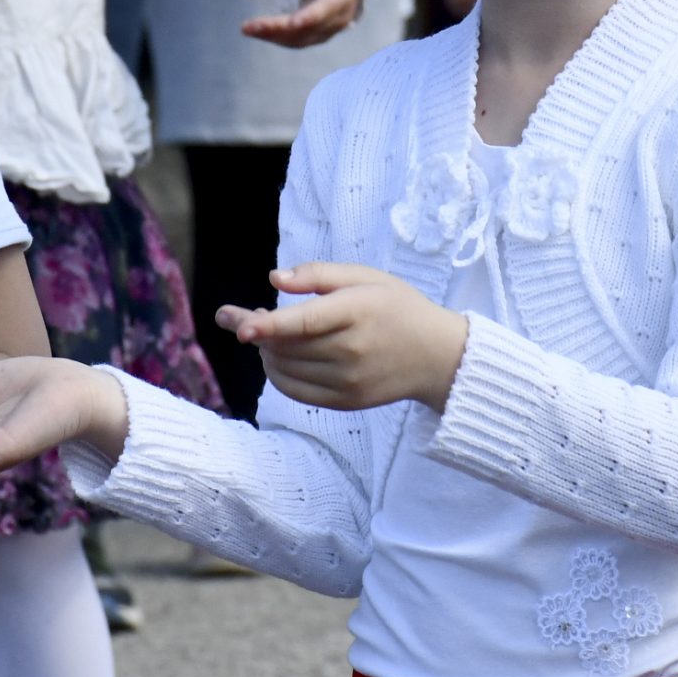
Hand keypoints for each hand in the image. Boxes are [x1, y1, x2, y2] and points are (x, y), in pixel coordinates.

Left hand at [219, 264, 468, 411]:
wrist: (437, 356)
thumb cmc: (398, 307)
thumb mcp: (366, 277)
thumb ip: (318, 274)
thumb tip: (274, 279)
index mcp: (357, 312)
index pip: (305, 322)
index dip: (269, 325)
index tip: (240, 326)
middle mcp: (351, 350)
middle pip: (287, 346)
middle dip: (254, 331)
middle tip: (240, 315)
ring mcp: (348, 381)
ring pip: (286, 369)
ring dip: (265, 351)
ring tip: (266, 333)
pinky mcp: (345, 401)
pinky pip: (296, 392)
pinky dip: (277, 374)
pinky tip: (277, 357)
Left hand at [243, 0, 365, 47]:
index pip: (326, 10)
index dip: (309, 17)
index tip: (292, 22)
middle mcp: (338, 20)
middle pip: (307, 29)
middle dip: (278, 28)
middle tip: (250, 26)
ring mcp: (327, 31)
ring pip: (299, 40)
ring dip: (272, 36)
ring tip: (247, 29)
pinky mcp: (315, 36)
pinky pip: (295, 41)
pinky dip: (275, 37)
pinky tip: (257, 31)